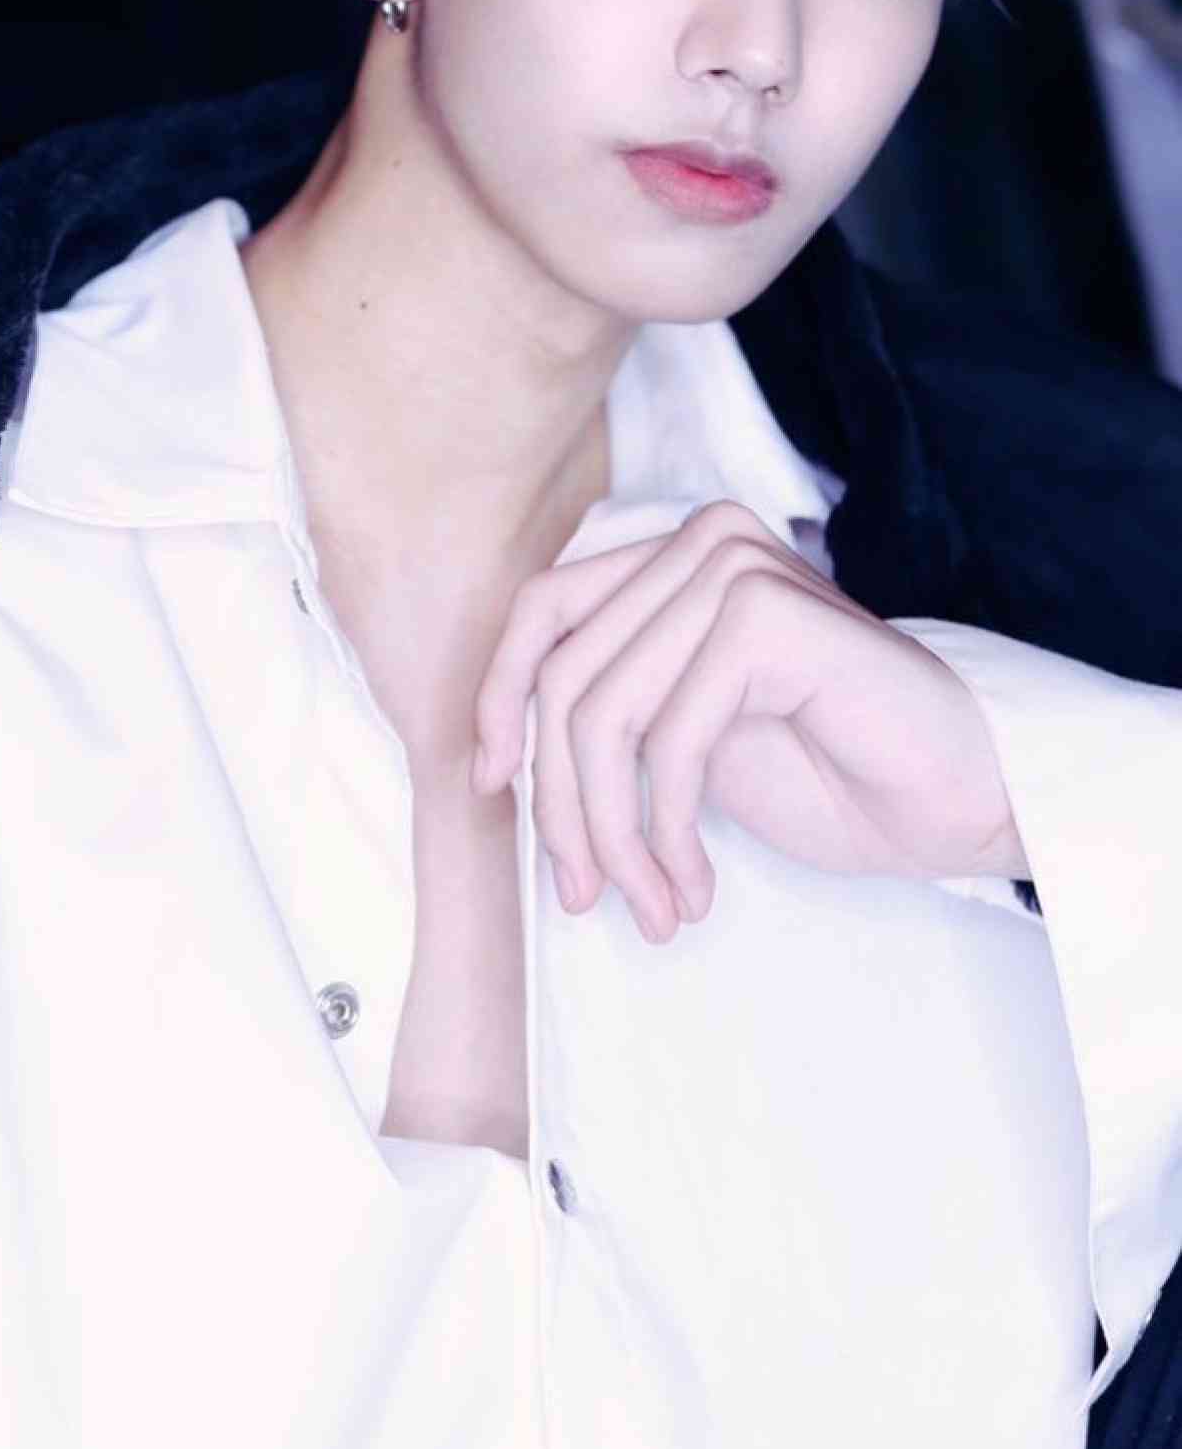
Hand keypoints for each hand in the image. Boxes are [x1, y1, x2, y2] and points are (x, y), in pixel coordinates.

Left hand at [470, 499, 1025, 943]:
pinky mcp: (767, 615)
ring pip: (601, 713)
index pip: (543, 611)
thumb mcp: (681, 739)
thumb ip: (605, 716)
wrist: (958, 798)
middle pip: (563, 675)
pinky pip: (666, 739)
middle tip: (583, 895)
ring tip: (649, 906)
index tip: (490, 789)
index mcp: (675, 556)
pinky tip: (693, 886)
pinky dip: (664, 831)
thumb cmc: (831, 772)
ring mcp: (735, 568)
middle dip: (560, 803)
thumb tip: (494, 755)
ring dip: (611, 834)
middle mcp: (702, 542)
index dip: (496, 700)